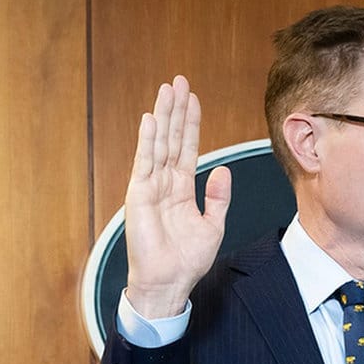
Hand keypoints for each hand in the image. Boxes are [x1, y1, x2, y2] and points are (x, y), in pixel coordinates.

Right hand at [124, 75, 231, 317]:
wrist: (170, 283)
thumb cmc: (187, 259)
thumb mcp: (213, 225)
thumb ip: (218, 198)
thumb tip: (223, 172)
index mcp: (181, 189)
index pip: (187, 148)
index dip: (191, 123)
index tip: (194, 99)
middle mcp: (164, 183)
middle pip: (172, 139)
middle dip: (176, 110)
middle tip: (179, 81)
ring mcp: (150, 187)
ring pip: (159, 144)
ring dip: (163, 116)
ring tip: (167, 89)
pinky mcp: (140, 196)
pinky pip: (145, 162)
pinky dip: (148, 140)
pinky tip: (152, 120)